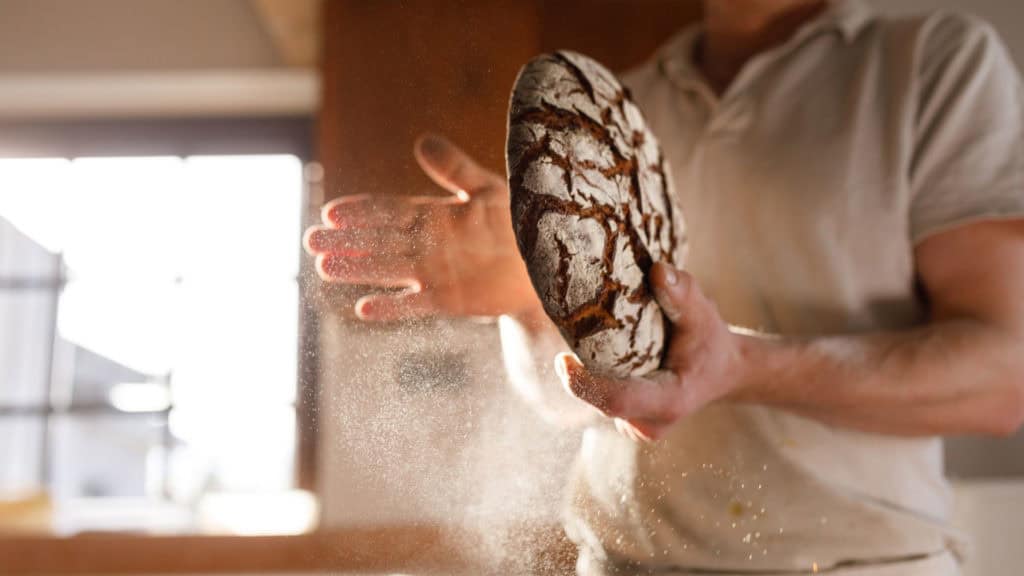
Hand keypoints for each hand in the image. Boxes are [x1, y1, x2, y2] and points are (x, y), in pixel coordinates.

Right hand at [304, 133, 540, 320]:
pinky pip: (414, 304)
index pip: (389, 210)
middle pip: (378, 241)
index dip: (361, 211)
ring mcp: (435, 273)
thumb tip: (421, 141)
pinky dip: (391, 308)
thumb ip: (454, 168)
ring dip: (357, 269)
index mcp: (434, 215)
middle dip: (345, 240)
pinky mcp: (448, 299)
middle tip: (311, 240)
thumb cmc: (519, 220)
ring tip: (324, 267)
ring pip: (387, 269)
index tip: (331, 211)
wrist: (546, 262)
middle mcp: (427, 244)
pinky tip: (364, 309)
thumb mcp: (487, 188)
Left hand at [555, 263, 746, 440]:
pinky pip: (599, 400)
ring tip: (586, 339)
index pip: (618, 400)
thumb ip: (683, 293)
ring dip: (586, 373)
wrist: (721, 371)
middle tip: (569, 332)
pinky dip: (593, 378)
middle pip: (600, 399)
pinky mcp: (627, 421)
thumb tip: (658, 269)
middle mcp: (650, 423)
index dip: (585, 385)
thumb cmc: (710, 342)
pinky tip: (599, 354)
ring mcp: (637, 427)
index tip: (562, 360)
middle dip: (580, 372)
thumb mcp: (703, 314)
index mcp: (670, 401)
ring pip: (597, 400)